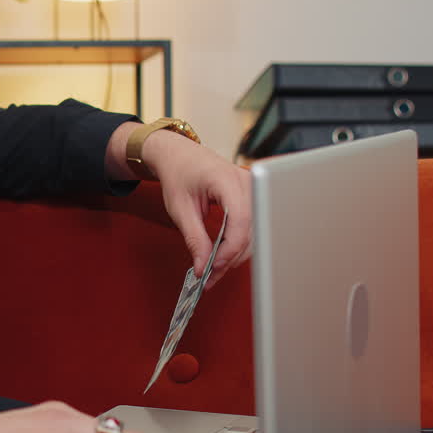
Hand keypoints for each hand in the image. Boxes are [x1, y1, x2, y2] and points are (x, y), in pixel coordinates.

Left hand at [140, 131, 251, 289]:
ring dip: (233, 255)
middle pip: (251, 230)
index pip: (241, 220)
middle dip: (230, 257)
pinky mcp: (252, 198)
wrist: (180, 155)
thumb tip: (202, 266)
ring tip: (211, 271)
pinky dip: (235, 245)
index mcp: (227, 180)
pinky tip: (220, 257)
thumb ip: (194, 238)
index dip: (229, 248)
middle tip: (209, 277)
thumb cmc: (178, 174)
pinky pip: (250, 227)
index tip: (213, 267)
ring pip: (254, 233)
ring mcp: (253, 189)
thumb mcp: (180, 209)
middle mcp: (247, 182)